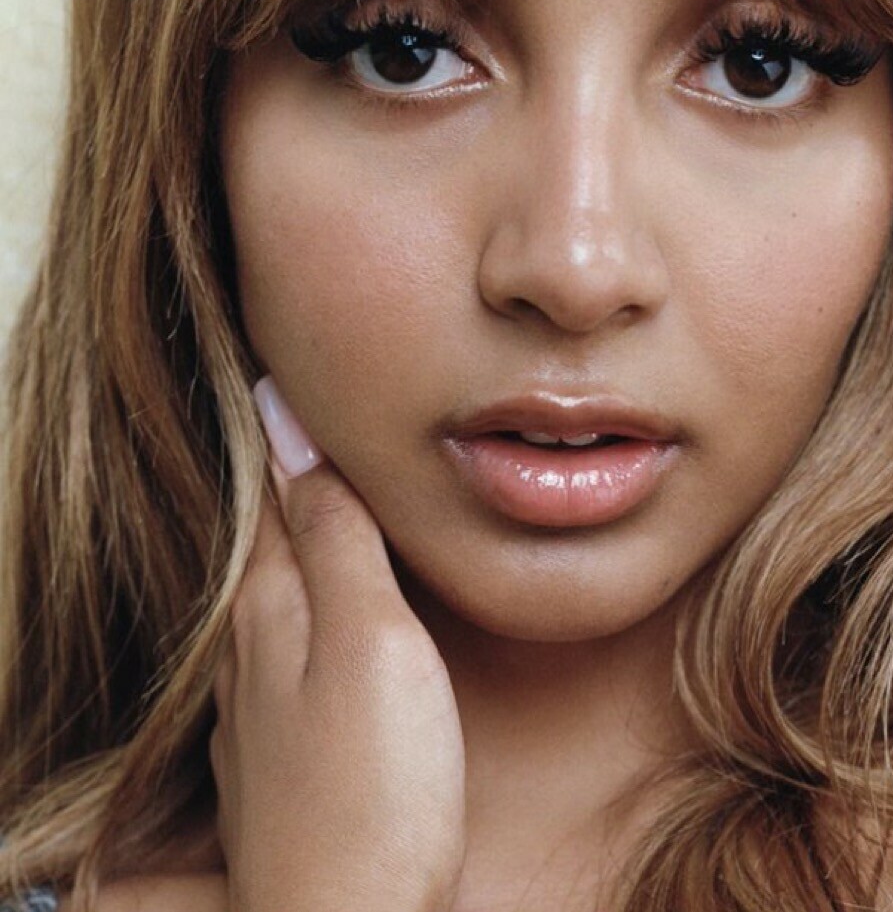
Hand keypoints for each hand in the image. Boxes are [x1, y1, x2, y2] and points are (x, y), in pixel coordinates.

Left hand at [210, 376, 466, 911]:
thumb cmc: (374, 788)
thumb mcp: (371, 640)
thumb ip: (337, 539)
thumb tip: (294, 431)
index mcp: (270, 611)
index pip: (272, 494)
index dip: (286, 433)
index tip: (290, 370)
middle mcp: (251, 655)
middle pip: (268, 545)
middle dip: (291, 484)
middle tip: (314, 418)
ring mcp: (262, 714)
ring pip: (277, 601)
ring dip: (301, 547)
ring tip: (330, 502)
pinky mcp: (285, 761)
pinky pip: (289, 655)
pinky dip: (312, 612)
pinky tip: (332, 620)